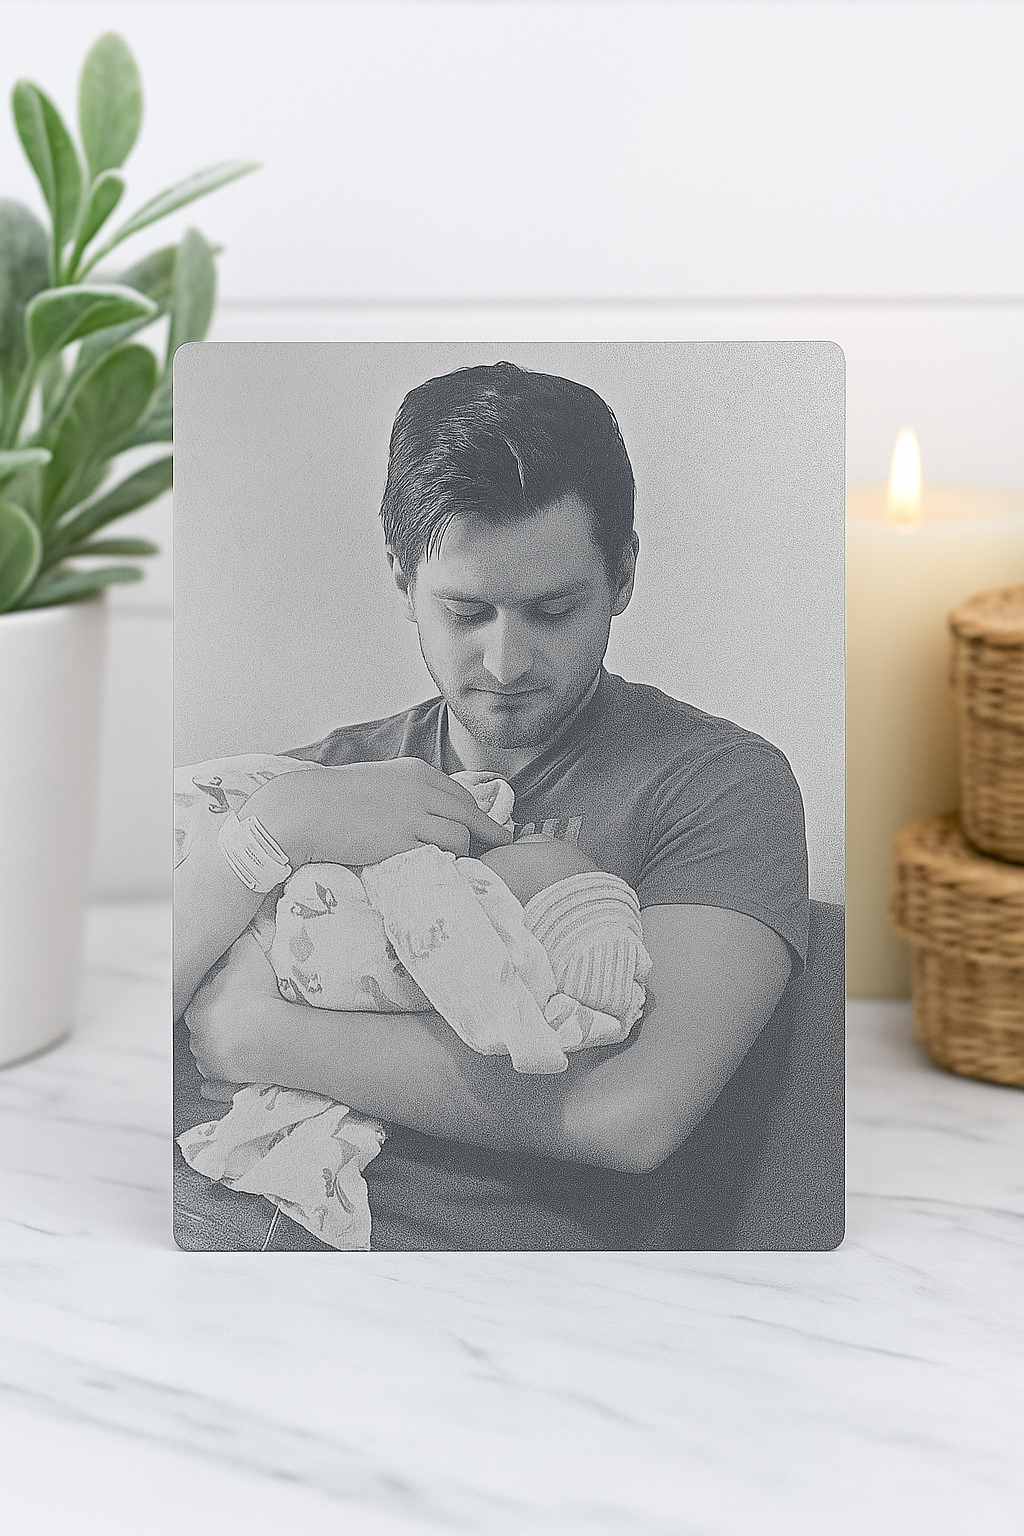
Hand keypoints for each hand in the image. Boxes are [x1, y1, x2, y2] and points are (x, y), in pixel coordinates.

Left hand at [184, 930, 278, 1088]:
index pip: (206, 996)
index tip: (237, 993)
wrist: (275, 1038)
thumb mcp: (249, 955)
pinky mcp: (221, 1080)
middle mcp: (196, 1036)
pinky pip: (213, 1083)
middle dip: (219, 1020)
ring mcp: (208, 1061)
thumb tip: (241, 926)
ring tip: (241, 1039)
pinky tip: (214, 1084)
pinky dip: (214, 1084)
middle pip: (206, 1024)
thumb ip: (241, 940)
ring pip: (208, 1051)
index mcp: (197, 1007)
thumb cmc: (261, 996)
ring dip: (218, 1047)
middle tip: (242, 1015)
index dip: (222, 993)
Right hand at [247, 758, 512, 867]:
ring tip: (468, 866)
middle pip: (471, 813)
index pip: (462, 795)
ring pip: (463, 835)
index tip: (490, 830)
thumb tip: (425, 810)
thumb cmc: (335, 799)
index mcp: (417, 772)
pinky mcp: (403, 840)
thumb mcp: (380, 782)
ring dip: (467, 852)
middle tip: (501, 850)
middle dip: (489, 834)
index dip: (479, 815)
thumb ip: (407, 792)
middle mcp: (422, 789)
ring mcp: (414, 814)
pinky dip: (450, 862)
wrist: (304, 810)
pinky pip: (443, 853)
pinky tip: (448, 871)